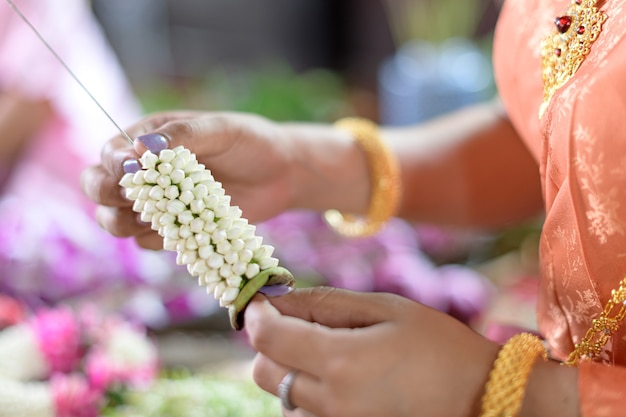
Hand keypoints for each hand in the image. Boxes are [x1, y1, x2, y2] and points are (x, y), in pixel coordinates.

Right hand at [81, 111, 297, 248]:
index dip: (113, 163)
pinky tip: (182, 233)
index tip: (130, 170)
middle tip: (131, 198)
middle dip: (105, 194)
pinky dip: (157, 240)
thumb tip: (142, 148)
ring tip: (153, 220)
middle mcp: (146, 171)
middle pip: (99, 186)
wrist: (282, 174)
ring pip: (115, 219)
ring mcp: (158, 202)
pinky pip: (147, 241)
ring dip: (122, 223)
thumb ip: (184, 136)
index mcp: (150, 138)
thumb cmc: (251, 143)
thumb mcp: (221, 129)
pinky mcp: (175, 228)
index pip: (111, 151)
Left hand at [245, 287, 499, 416]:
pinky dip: (308, 399)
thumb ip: (327, 303)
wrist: (482, 400)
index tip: (260, 303)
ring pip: (281, 399)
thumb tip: (278, 297)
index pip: (268, 338)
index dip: (256, 316)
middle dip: (271, 344)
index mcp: (341, 362)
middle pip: (264, 372)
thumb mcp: (387, 309)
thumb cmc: (438, 346)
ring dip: (290, 372)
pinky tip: (342, 384)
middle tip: (299, 326)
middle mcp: (331, 403)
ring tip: (331, 358)